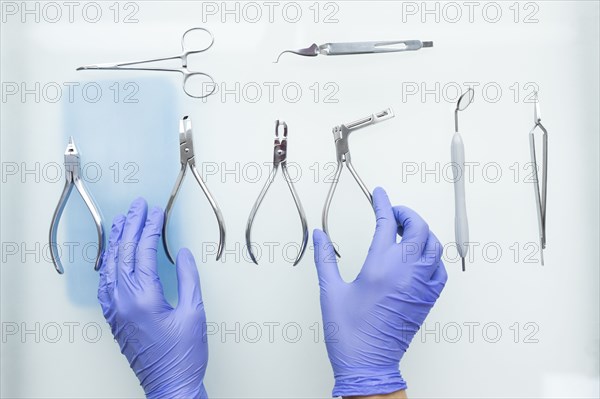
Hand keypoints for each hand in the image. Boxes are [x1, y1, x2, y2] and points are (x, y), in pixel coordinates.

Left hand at [97, 198, 207, 398]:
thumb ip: (188, 279)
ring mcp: (116, 311)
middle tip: (138, 207)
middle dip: (131, 226)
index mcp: (143, 299)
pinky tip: (114, 257)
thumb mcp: (194, 313)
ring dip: (117, 242)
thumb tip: (183, 254)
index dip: (150, 229)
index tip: (156, 213)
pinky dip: (110, 265)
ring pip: (111, 267)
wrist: (170, 386)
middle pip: (123, 254)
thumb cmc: (183, 356)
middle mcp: (124, 302)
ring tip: (123, 222)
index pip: (143, 252)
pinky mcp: (116, 319)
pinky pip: (107, 285)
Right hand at [312, 187, 446, 396]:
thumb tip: (321, 236)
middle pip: (418, 227)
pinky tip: (418, 258)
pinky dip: (432, 255)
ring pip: (433, 245)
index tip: (380, 194)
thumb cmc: (349, 333)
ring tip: (405, 233)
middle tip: (392, 214)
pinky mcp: (428, 298)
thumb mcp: (331, 291)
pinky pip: (440, 268)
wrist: (368, 364)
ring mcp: (421, 285)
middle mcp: (405, 272)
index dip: (383, 203)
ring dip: (421, 232)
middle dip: (406, 214)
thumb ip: (326, 258)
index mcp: (380, 267)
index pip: (386, 222)